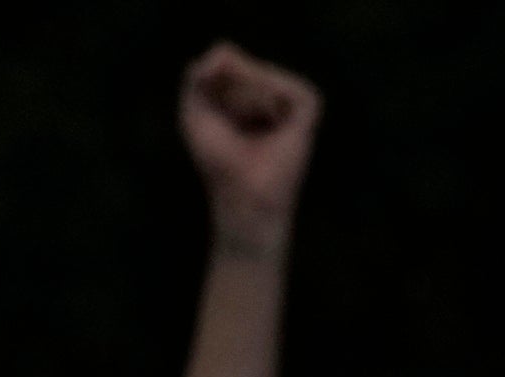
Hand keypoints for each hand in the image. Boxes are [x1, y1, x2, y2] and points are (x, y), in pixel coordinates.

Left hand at [178, 42, 320, 250]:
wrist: (242, 196)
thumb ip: (198, 76)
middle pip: (241, 65)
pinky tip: (271, 127)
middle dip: (228, 97)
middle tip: (236, 132)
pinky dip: (267, 103)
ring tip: (254, 133)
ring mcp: (293, 99)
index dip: (212, 89)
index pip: (226, 60)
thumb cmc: (219, 162)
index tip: (217, 121)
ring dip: (245, 103)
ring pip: (259, 73)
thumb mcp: (195, 111)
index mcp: (248, 93)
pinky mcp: (309, 106)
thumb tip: (222, 52)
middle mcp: (273, 92)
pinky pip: (281, 85)